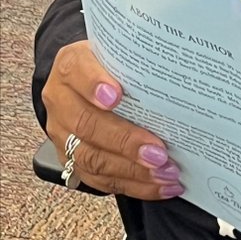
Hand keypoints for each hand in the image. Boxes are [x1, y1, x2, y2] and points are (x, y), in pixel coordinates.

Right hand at [41, 40, 183, 199]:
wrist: (91, 83)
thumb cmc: (115, 67)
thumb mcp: (122, 53)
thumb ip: (139, 62)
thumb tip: (179, 76)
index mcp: (71, 66)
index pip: (77, 71)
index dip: (94, 85)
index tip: (116, 96)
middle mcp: (61, 100)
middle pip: (86, 124)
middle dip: (125, 142)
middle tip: (159, 153)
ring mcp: (63, 134)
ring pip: (92, 158)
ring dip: (133, 170)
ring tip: (166, 173)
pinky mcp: (73, 160)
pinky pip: (100, 179)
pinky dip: (134, 185)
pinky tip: (161, 186)